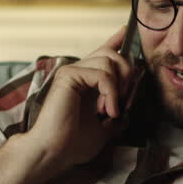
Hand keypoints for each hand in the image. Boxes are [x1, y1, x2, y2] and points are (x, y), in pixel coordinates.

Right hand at [18, 27, 136, 173]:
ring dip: (118, 88)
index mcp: (84, 82)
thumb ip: (114, 118)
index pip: (102, 53)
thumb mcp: (103, 130)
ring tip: (110, 111)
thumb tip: (128, 114)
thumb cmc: (73, 144)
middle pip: (111, 54)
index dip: (115, 40)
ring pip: (109, 61)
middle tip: (123, 101)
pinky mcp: (69, 75)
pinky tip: (106, 109)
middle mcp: (77, 73)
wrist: (55, 152)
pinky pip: (102, 74)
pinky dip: (111, 92)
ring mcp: (71, 72)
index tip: (127, 31)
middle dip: (126, 73)